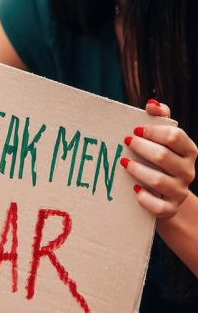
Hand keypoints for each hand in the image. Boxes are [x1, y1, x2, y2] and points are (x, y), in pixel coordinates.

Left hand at [121, 99, 196, 218]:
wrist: (166, 194)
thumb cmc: (161, 158)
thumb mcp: (163, 138)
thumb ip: (160, 118)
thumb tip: (152, 104)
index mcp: (188, 150)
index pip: (174, 136)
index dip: (153, 131)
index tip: (135, 129)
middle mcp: (187, 171)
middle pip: (163, 156)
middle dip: (141, 147)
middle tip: (126, 142)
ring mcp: (179, 191)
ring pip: (159, 181)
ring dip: (137, 169)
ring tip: (123, 161)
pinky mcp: (169, 208)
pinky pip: (157, 206)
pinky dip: (144, 198)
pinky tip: (134, 188)